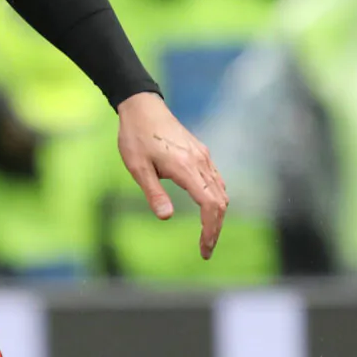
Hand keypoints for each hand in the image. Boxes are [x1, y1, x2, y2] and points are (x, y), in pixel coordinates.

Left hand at [115, 92, 226, 258]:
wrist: (142, 107)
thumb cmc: (135, 137)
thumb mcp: (138, 168)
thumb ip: (154, 193)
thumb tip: (166, 217)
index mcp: (186, 168)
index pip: (210, 205)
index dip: (210, 230)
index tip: (204, 248)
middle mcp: (200, 162)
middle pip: (220, 202)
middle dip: (216, 228)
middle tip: (206, 249)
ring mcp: (203, 156)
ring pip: (221, 191)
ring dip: (217, 215)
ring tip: (206, 234)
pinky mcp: (200, 152)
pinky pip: (216, 179)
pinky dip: (216, 199)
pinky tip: (207, 208)